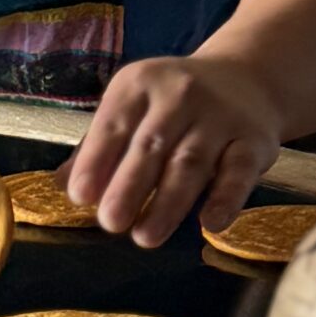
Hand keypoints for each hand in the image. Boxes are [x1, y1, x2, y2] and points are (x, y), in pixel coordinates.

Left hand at [65, 56, 282, 248]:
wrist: (245, 80)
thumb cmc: (171, 105)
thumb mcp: (132, 110)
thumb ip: (97, 146)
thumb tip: (60, 185)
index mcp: (138, 84)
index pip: (113, 125)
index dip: (95, 161)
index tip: (80, 196)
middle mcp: (179, 94)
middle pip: (151, 145)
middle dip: (128, 186)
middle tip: (111, 223)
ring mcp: (220, 115)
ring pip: (191, 161)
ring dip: (168, 203)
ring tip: (145, 237)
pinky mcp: (254, 139)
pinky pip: (239, 171)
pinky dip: (226, 198)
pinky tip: (210, 223)